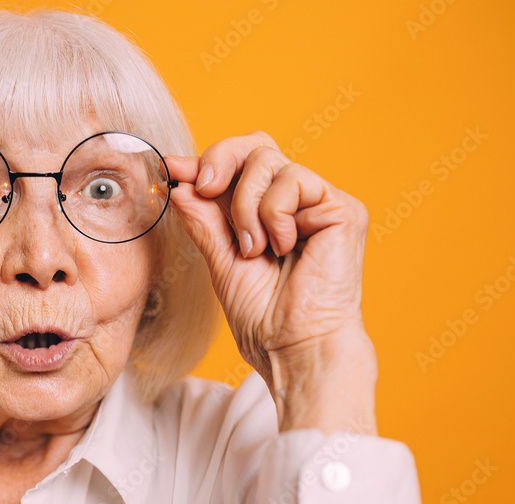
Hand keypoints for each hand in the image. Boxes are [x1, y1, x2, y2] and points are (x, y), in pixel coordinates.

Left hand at [163, 131, 376, 432]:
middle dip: (220, 161)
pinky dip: (274, 214)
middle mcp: (295, 203)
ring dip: (246, 206)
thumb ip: (204, 221)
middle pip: (256, 146)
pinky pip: (294, 181)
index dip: (204, 162)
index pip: (238, 166)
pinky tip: (283, 247)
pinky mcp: (342, 208)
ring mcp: (319, 203)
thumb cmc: (264, 317)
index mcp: (266, 213)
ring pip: (268, 162)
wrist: (292, 346)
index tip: (171, 168)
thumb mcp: (220, 260)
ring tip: (254, 248)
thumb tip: (180, 184)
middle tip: (203, 189)